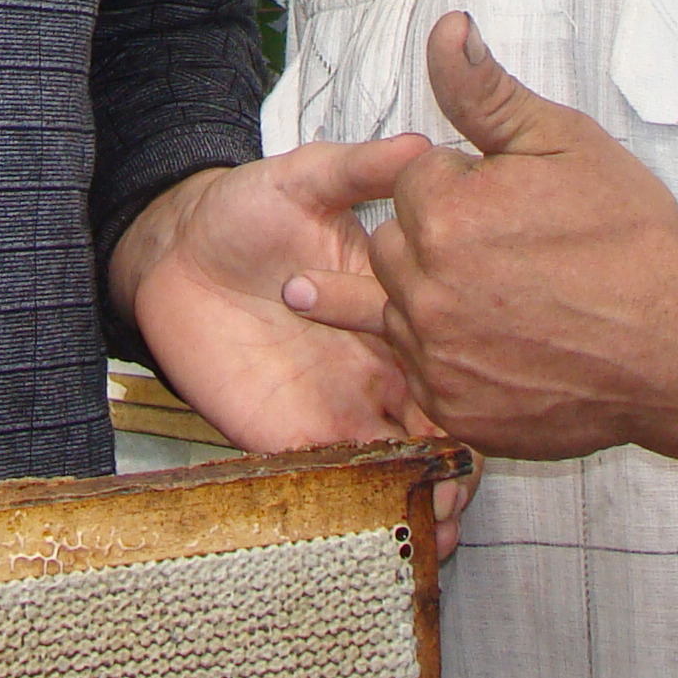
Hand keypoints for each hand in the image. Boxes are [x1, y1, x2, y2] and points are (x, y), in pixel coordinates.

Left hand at [112, 146, 476, 546]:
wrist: (177, 251)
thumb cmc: (247, 210)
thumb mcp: (306, 181)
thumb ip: (361, 170)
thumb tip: (421, 149)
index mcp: (394, 313)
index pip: (453, 359)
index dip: (481, 389)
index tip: (500, 416)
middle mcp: (377, 369)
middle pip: (439, 430)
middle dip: (461, 469)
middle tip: (469, 493)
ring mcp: (337, 407)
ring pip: (396, 468)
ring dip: (422, 501)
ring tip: (441, 527)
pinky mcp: (290, 435)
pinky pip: (337, 482)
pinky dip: (364, 509)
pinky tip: (382, 527)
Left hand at [286, 12, 677, 461]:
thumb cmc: (629, 239)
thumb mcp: (563, 142)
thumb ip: (485, 90)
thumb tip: (445, 28)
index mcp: (442, 212)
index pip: (415, 180)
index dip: (462, 185)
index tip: (510, 201)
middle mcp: (425, 287)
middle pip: (393, 245)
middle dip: (432, 239)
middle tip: (505, 250)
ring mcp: (437, 355)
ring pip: (397, 309)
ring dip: (425, 298)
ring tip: (463, 296)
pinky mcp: (455, 408)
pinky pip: (420, 371)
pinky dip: (443, 359)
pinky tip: (487, 346)